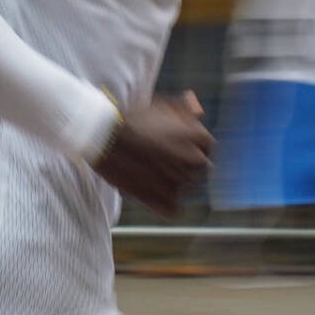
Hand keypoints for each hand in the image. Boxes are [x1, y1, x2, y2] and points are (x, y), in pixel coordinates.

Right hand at [91, 92, 213, 218]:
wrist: (105, 139)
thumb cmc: (132, 120)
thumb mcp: (160, 106)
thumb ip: (184, 109)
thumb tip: (199, 112)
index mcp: (197, 137)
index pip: (208, 146)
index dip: (194, 146)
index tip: (180, 147)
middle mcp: (194, 160)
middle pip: (203, 169)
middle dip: (188, 166)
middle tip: (166, 162)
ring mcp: (182, 182)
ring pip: (190, 189)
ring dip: (177, 184)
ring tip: (154, 174)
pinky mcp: (166, 201)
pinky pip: (175, 208)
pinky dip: (165, 204)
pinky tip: (150, 191)